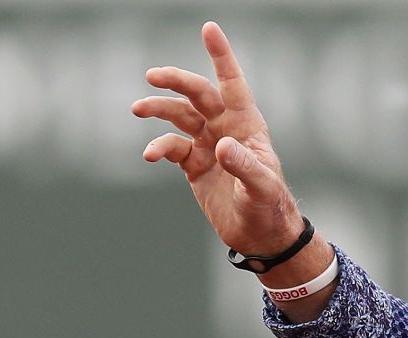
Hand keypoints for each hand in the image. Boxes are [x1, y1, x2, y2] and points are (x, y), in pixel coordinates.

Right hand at [133, 22, 300, 258]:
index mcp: (247, 125)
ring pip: (179, 116)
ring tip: (138, 109)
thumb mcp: (262, 188)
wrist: (260, 237)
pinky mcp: (194, 164)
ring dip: (159, 109)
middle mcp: (225, 128)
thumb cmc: (269, 208)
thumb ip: (245, 166)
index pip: (233, 84)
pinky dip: (159, 147)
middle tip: (152, 76)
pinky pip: (171, 147)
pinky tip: (150, 154)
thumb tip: (222, 146)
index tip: (209, 29)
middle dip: (175, 81)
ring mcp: (207, 144)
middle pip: (198, 94)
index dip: (221, 57)